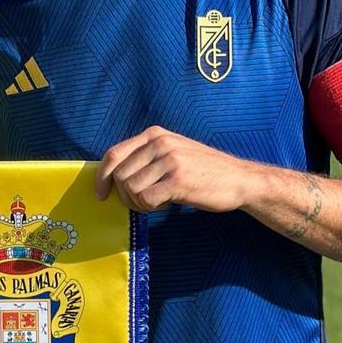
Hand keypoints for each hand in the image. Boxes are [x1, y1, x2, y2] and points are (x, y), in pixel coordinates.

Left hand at [94, 126, 260, 213]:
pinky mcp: (178, 181)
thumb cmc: (203, 170)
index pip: (114, 154)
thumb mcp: (173, 151)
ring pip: (131, 189)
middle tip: (143, 202)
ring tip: (158, 201)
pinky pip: (146, 200)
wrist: (240, 180)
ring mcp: (169, 161)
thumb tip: (112, 176)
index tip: (101, 194)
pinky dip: (150, 208)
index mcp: (155, 134)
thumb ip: (146, 157)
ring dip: (139, 203)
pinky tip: (166, 204)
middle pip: (120, 175)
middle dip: (125, 195)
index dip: (102, 176)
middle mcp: (160, 143)